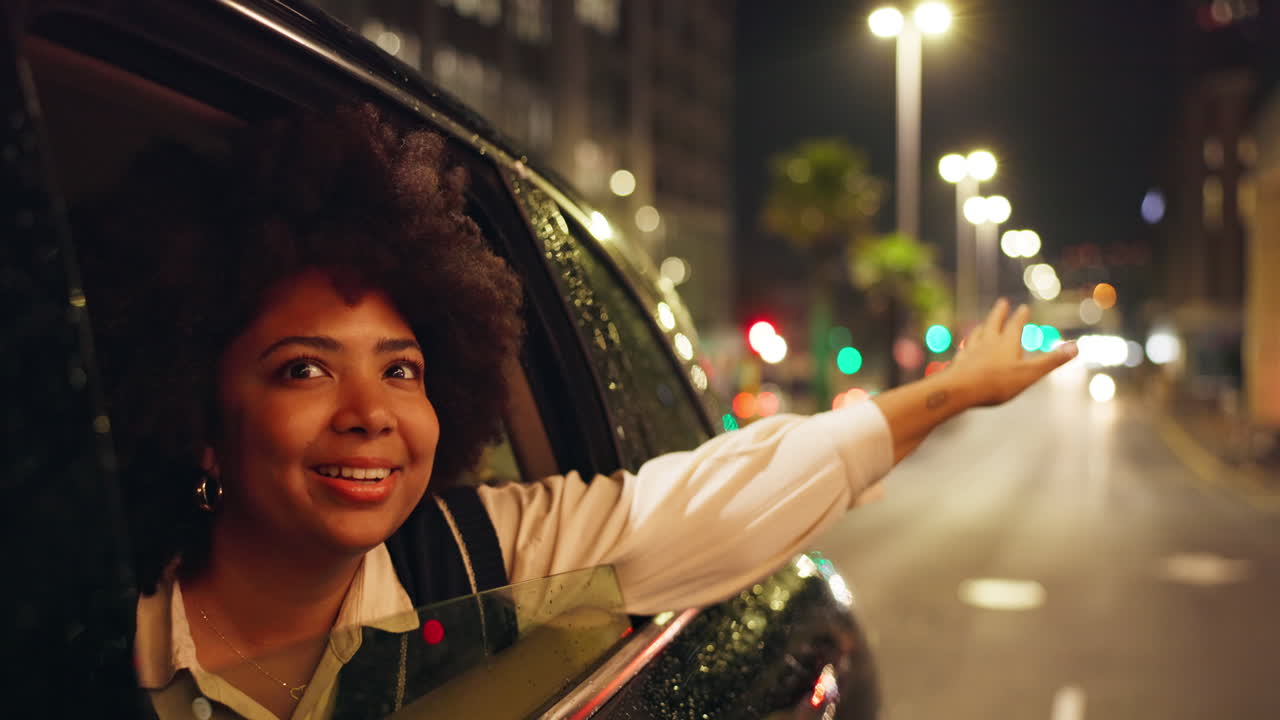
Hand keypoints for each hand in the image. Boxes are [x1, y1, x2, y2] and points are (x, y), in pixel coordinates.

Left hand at [949, 299, 1076, 406]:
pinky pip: (963, 350)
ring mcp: (970, 352)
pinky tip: (964, 349)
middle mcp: (987, 343)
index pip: (1015, 325)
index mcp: (1006, 343)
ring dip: (982, 327)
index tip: (1023, 307)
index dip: (1020, 316)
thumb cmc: (996, 383)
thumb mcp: (1029, 374)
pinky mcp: (958, 363)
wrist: (958, 390)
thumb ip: (1051, 361)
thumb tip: (1076, 347)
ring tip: (982, 324)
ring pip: (977, 335)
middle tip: (1002, 302)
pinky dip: (967, 346)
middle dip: (999, 313)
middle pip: (993, 323)